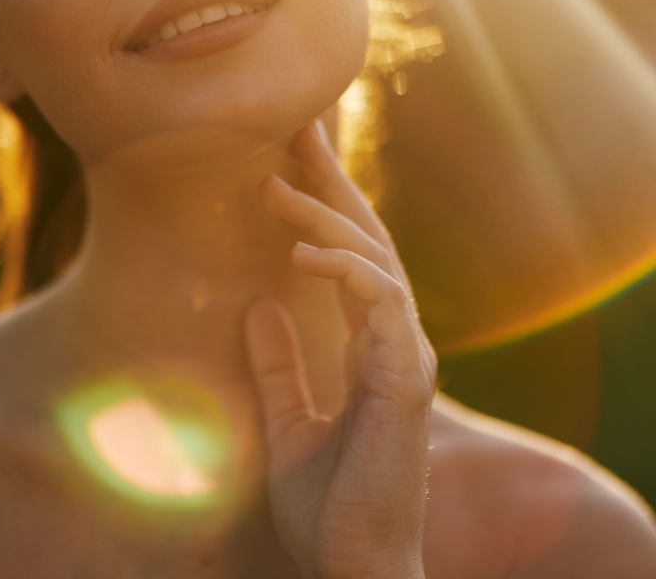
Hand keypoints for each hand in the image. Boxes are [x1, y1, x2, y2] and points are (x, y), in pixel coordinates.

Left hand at [245, 121, 435, 578]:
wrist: (353, 568)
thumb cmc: (328, 507)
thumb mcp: (285, 423)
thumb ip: (277, 366)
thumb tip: (257, 307)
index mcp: (367, 346)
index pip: (348, 256)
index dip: (323, 203)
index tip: (287, 157)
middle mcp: (393, 341)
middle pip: (367, 240)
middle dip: (332, 182)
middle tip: (295, 129)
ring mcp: (405, 357)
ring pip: (376, 261)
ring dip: (327, 217)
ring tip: (275, 186)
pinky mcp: (406, 379)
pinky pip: (382, 304)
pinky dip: (347, 270)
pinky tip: (305, 251)